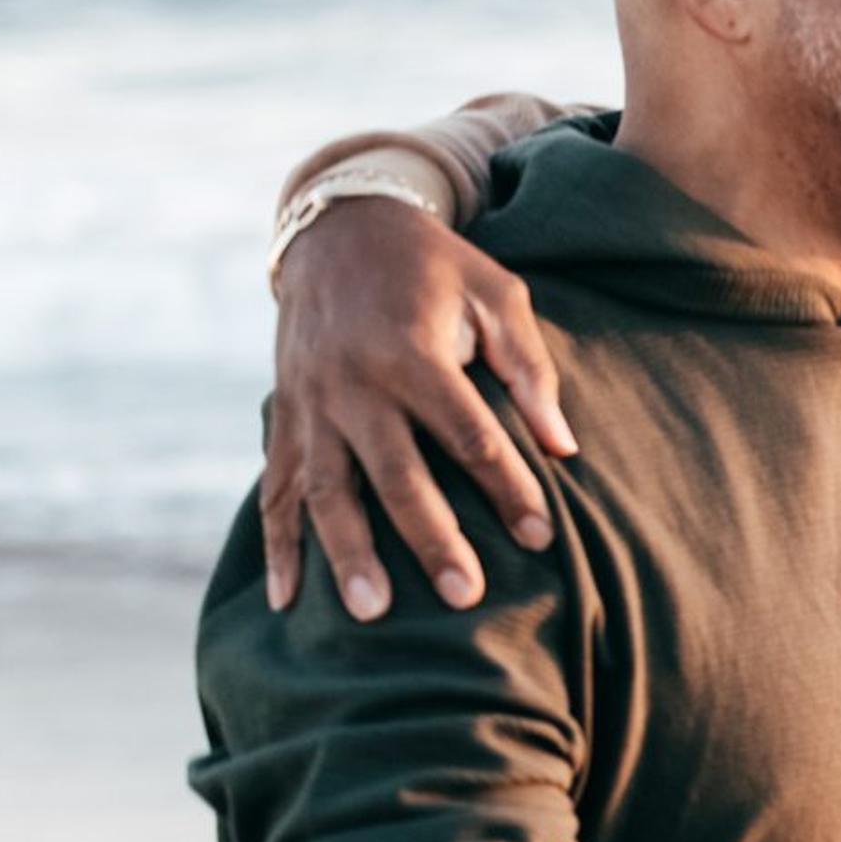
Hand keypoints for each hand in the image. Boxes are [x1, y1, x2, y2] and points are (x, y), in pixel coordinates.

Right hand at [263, 194, 577, 619]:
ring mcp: (310, 403)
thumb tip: (564, 448)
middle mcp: (352, 382)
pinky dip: (277, 545)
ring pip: (326, 490)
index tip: (540, 537)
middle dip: (430, 538)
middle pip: (394, 473)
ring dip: (346, 553)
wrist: (338, 227)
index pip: (468, 433)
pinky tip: (283, 600)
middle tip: (465, 598)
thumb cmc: (435, 268)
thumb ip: (530, 371)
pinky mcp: (286, 415)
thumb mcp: (497, 294)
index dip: (507, 487)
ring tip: (372, 614)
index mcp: (411, 351)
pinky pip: (276, 487)